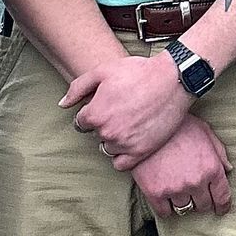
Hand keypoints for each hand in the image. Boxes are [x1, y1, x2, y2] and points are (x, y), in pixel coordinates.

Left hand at [61, 50, 192, 170]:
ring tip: (127, 123)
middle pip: (95, 135)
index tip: (104, 106)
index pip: (80, 123)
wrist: (172, 79)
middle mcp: (107, 132)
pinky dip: (122, 156)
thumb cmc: (138, 72)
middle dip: (103, 124)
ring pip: (107, 149)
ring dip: (113, 139)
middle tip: (120, 110)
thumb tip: (63, 104)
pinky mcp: (142, 151)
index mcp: (95, 114)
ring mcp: (125, 144)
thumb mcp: (102, 71)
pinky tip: (130, 141)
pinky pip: (121, 164)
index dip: (90, 113)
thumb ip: (78, 88)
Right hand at [132, 117, 232, 217]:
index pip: (222, 197)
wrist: (146, 123)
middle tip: (194, 193)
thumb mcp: (204, 131)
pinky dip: (166, 208)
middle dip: (201, 200)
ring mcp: (175, 188)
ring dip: (183, 203)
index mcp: (211, 168)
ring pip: (184, 209)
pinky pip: (164, 212)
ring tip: (178, 193)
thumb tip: (227, 169)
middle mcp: (196, 182)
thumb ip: (219, 151)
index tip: (220, 209)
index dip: (222, 206)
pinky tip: (165, 199)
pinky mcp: (155, 192)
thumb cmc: (177, 124)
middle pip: (203, 205)